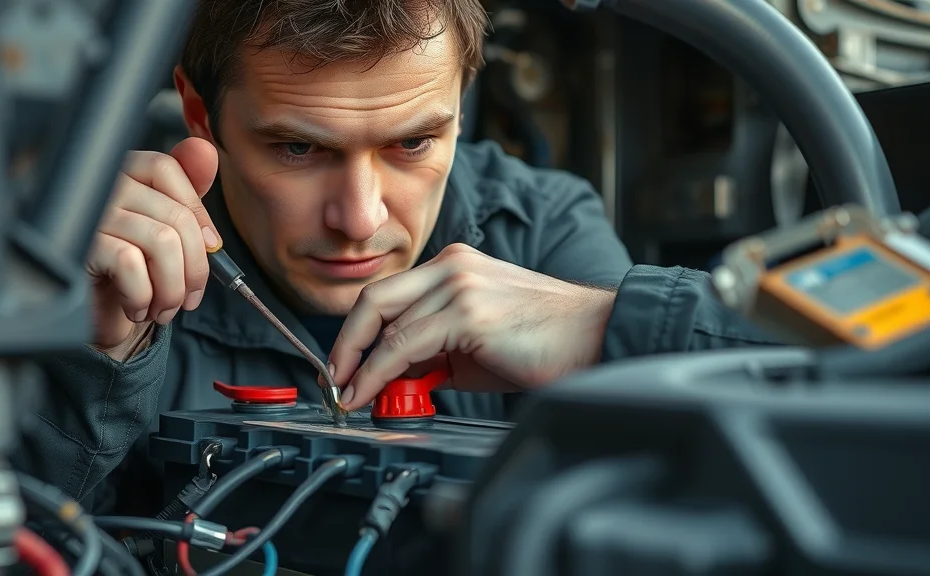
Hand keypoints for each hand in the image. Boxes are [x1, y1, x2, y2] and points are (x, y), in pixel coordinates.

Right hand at [86, 137, 219, 354]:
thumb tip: (206, 151)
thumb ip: (186, 195)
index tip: (211, 246)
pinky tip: (137, 308)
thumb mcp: (166, 232)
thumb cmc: (135, 274)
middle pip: (174, 214)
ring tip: (164, 308)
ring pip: (161, 243)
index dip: (197, 212)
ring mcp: (87, 216)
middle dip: (194, 268)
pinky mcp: (79, 247)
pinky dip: (143, 296)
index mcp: (122, 173)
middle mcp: (100, 186)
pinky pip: (130, 265)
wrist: (96, 320)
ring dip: (172, 289)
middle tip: (189, 298)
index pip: (167, 167)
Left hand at [328, 243, 615, 409]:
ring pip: (386, 324)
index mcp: (453, 265)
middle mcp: (452, 265)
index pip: (388, 294)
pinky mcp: (467, 311)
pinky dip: (378, 372)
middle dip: (345, 344)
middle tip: (335, 380)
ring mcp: (459, 284)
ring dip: (360, 367)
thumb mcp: (475, 344)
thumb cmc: (544, 341)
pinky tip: (372, 393)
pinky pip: (404, 345)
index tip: (346, 365)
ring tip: (352, 396)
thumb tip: (393, 376)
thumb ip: (434, 353)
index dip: (357, 332)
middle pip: (374, 299)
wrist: (594, 337)